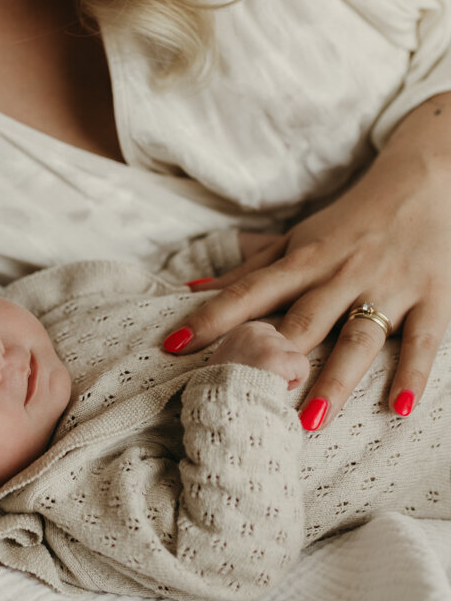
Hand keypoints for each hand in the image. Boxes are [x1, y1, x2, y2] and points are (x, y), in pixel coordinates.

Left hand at [163, 93, 450, 427]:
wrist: (430, 179)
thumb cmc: (353, 219)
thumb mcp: (300, 237)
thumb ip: (249, 269)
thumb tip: (191, 290)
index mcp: (305, 259)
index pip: (250, 292)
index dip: (212, 317)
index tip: (175, 344)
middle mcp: (342, 274)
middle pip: (302, 321)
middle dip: (273, 357)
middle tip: (243, 398)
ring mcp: (388, 287)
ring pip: (357, 338)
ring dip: (335, 381)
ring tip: (310, 422)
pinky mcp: (434, 298)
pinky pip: (422, 341)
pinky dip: (413, 374)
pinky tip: (399, 409)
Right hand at [209, 321, 309, 389]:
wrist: (220, 407)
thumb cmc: (221, 392)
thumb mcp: (224, 362)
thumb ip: (242, 353)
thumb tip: (255, 359)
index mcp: (240, 330)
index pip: (270, 333)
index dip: (268, 355)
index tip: (256, 371)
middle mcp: (255, 331)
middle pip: (285, 343)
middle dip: (279, 363)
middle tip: (262, 381)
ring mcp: (268, 344)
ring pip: (295, 355)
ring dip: (287, 373)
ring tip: (267, 386)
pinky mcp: (280, 359)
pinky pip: (303, 366)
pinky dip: (296, 381)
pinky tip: (278, 389)